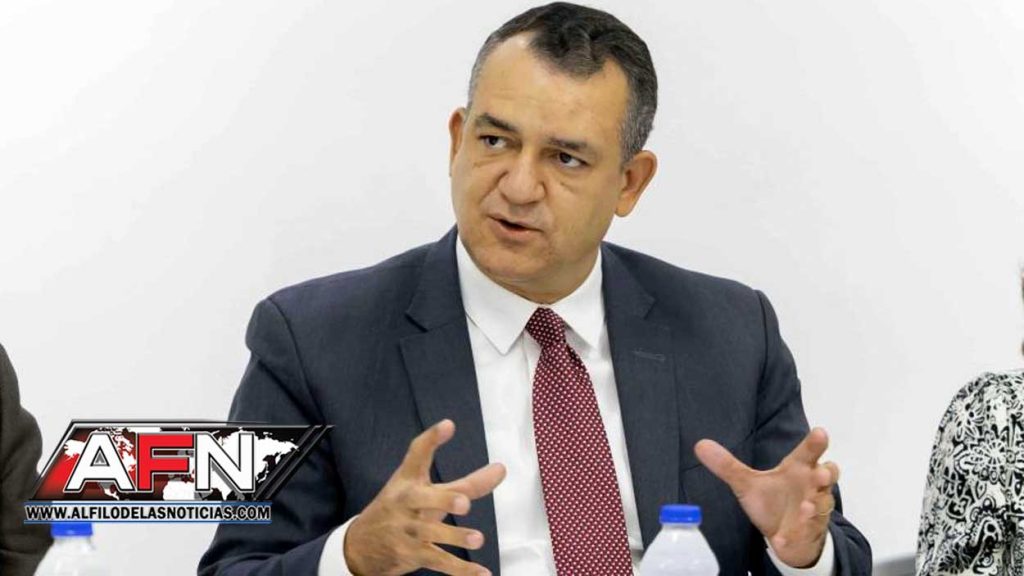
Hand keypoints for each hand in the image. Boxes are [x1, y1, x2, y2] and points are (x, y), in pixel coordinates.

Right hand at [343, 419, 506, 575]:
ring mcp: (408, 531)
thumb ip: (466, 483)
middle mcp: (406, 503)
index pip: (417, 455)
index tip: (448, 426)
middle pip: (423, 499)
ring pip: (431, 535)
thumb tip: (502, 469)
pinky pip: (439, 563)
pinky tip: (482, 574)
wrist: (359, 545)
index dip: (431, 440)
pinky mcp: (413, 555)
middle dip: (443, 500)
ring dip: (455, 537)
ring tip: (477, 539)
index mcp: (408, 480)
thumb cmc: (400, 508)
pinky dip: (461, 571)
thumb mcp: (424, 489)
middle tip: (463, 502)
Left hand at [694, 427, 838, 568]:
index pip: (809, 453)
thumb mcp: (747, 483)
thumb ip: (727, 465)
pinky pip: (806, 533)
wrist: (786, 534)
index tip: (820, 433)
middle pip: (827, 475)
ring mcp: (813, 510)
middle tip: (819, 473)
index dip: (815, 443)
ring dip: (814, 506)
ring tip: (804, 506)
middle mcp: (811, 487)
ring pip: (822, 505)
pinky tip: (780, 539)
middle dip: (826, 474)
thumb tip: (700, 444)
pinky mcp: (808, 532)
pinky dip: (795, 535)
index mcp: (798, 470)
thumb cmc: (774, 501)